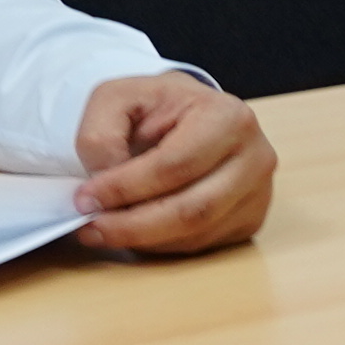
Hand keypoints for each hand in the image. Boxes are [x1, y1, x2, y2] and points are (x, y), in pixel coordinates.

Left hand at [71, 72, 274, 254]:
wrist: (190, 117)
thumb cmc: (157, 108)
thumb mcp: (118, 99)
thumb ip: (101, 134)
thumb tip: (103, 180)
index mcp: (228, 117)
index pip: (176, 165)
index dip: (126, 187)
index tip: (85, 199)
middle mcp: (255, 157)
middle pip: (192, 210)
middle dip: (133, 225)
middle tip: (91, 227)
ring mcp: (259, 193)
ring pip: (196, 234)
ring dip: (143, 239)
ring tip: (104, 229)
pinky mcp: (251, 219)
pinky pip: (202, 245)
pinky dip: (161, 245)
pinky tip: (136, 228)